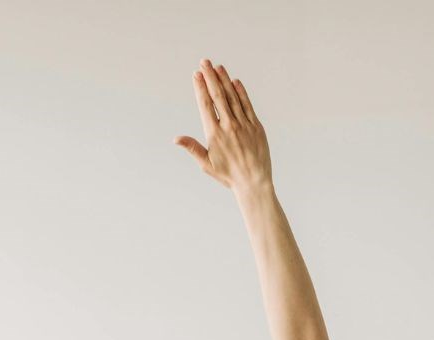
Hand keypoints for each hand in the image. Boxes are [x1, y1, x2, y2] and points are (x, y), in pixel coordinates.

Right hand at [176, 59, 270, 192]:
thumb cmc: (228, 175)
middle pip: (218, 96)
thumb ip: (193, 148)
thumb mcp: (207, 164)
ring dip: (225, 80)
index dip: (200, 88)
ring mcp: (244, 125)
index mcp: (215, 134)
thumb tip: (176, 139)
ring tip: (218, 67)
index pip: (205, 105)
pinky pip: (247, 105)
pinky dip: (241, 93)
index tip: (196, 74)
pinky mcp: (256, 127)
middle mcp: (229, 127)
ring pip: (233, 98)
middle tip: (204, 62)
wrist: (254, 183)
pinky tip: (235, 82)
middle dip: (210, 77)